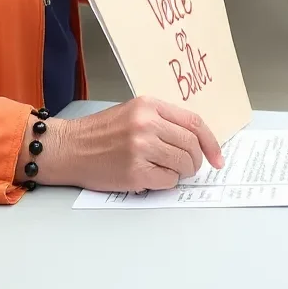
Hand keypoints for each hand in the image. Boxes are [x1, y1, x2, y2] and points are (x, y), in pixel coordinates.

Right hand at [34, 96, 223, 192]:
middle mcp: (147, 124)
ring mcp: (142, 149)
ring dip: (182, 172)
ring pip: (183, 164)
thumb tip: (195, 139)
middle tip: (188, 167)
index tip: (217, 157)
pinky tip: (152, 177)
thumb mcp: (133, 111)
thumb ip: (162, 120)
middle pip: (192, 145)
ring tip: (167, 171)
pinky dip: (166, 182)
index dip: (211, 142)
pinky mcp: (135, 173)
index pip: (194, 122)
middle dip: (196, 161)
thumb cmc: (100, 132)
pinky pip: (168, 181)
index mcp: (149, 105)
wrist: (70, 147)